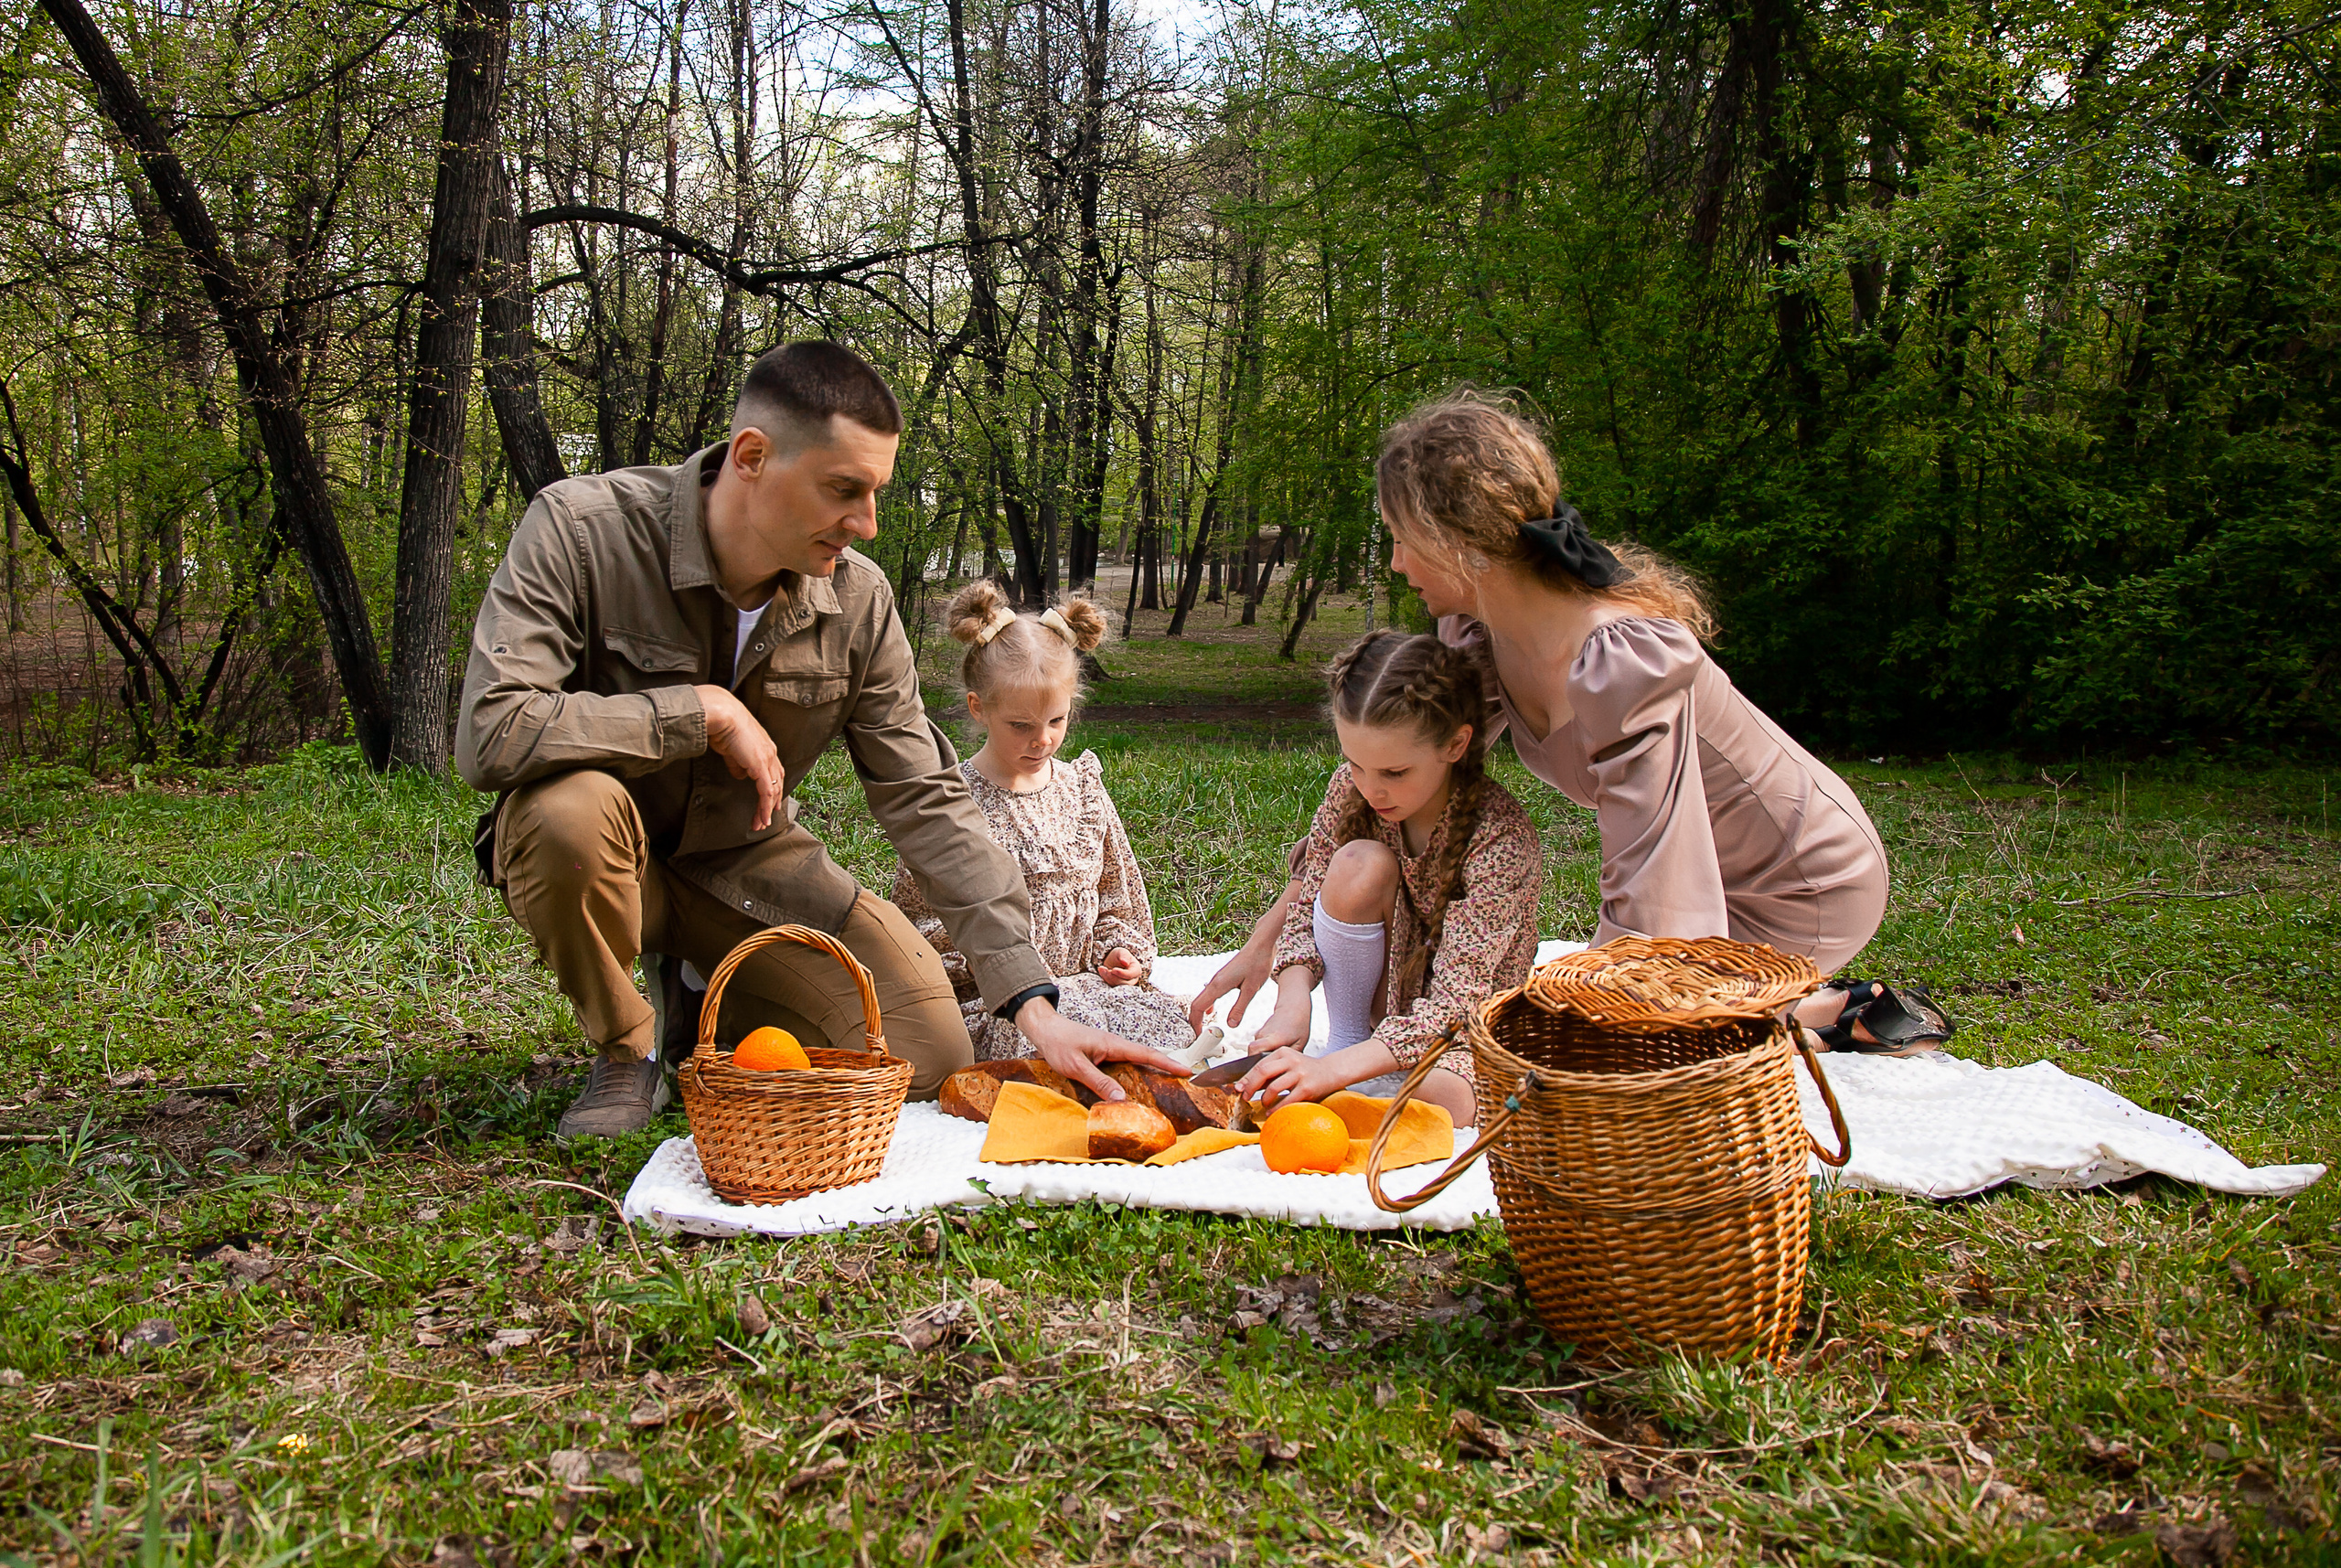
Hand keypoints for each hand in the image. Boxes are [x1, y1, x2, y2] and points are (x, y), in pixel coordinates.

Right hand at [697, 684, 783, 831]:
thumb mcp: (731, 748)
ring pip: (773, 790)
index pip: (773, 771)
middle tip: (765, 818)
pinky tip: (761, 817)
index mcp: (765, 746)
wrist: (721, 713)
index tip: (767, 803)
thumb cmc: (721, 724)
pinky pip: (766, 791)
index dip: (771, 788)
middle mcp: (770, 752)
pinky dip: (765, 807)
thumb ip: (737, 762)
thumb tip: (741, 774)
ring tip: (761, 823)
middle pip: (777, 783)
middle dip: (772, 802)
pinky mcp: (761, 765)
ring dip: (767, 809)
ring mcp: (767, 759)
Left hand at [1015, 995, 1191, 1100]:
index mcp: (1113, 1045)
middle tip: (1187, 1080)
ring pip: (1137, 1061)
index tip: (1187, 1071)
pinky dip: (1138, 1071)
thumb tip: (1121, 1100)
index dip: (1167, 1064)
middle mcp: (1115, 1046)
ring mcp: (1110, 1049)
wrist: (1044, 1029)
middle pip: (1147, 1057)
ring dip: (1154, 1069)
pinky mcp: (1104, 1054)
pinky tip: (1140, 1083)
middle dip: (1167, 1067)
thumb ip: (1098, 1081)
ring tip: (1171, 1083)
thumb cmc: (1058, 1044)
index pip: (1146, 1055)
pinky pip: (1126, 1064)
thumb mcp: (1076, 1066)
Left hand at [1097, 947, 1145, 986]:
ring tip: (1102, 969)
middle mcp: (1132, 979)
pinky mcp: (1117, 986)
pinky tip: (1102, 970)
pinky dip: (1105, 979)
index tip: (1113, 969)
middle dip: (1113, 977)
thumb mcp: (1121, 952)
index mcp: (1136, 970)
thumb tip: (1125, 962)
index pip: (1131, 975)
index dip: (1122, 973)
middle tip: (1105, 969)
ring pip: (1116, 985)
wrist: (1112, 960)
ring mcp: (1124, 984)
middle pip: (1124, 983)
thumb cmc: (1119, 955)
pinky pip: (1111, 986)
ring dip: (1108, 978)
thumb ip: (1124, 955)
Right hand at [1186, 887, 1292, 1031]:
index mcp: (1219, 985)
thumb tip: (1231, 1025)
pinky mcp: (1222, 978)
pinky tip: (1212, 1012)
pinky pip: (1209, 994)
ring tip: (1205, 1028)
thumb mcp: (1251, 989)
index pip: (1198, 1007)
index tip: (1198, 1036)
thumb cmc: (1257, 963)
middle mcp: (1214, 981)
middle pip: (1196, 1004)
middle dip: (1194, 1021)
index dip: (1195, 1023)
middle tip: (1199, 1036)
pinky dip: (1207, 1006)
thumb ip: (1240, 1008)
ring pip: (1201, 999)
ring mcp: (1217, 979)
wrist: (1261, 945)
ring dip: (1200, 1014)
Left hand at [1234, 1046, 1351, 1111]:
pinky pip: (1287, 1100)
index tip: (1238, 1087)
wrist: (1331, 1071)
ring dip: (1264, 1099)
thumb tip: (1246, 1083)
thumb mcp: (1288, 1063)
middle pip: (1262, 1072)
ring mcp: (1299, 1074)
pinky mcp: (1307, 1088)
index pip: (1258, 1064)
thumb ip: (1270, 1070)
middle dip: (1250, 1086)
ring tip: (1264, 1104)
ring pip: (1273, 1087)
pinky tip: (1272, 1112)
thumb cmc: (1306, 1069)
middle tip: (1245, 1096)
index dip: (1246, 1078)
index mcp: (1283, 1052)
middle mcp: (1291, 1060)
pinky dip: (1276, 1108)